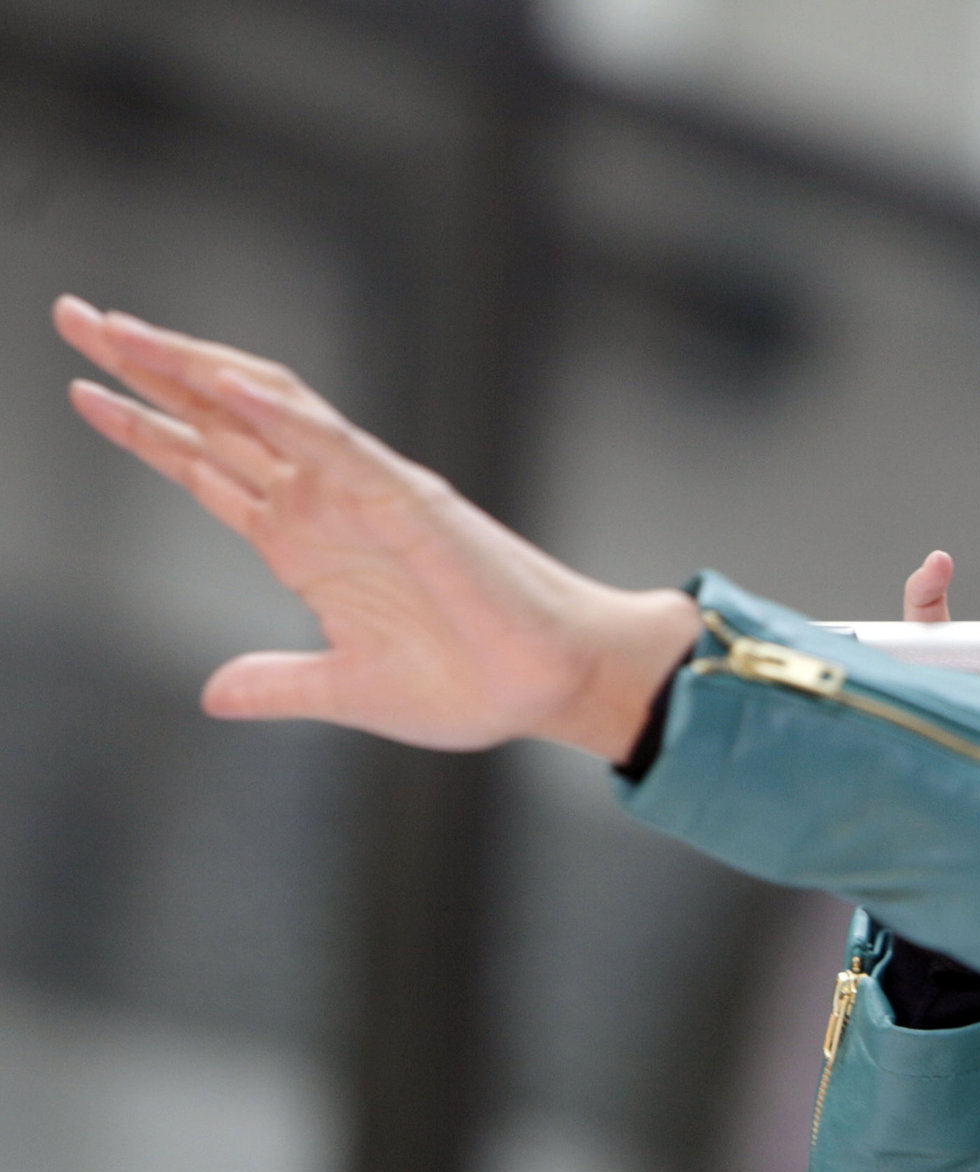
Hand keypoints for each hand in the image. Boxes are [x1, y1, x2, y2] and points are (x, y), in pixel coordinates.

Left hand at [53, 296, 700, 759]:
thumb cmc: (472, 684)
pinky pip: (338, 447)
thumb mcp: (348, 692)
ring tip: (123, 331)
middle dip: (146, 368)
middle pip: (221, 418)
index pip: (210, 469)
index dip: (144, 429)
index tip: (82, 391)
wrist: (550, 687)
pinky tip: (226, 384)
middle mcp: (328, 505)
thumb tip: (214, 693)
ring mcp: (366, 496)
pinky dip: (283, 413)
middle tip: (75, 316)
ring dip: (195, 367)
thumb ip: (280, 684)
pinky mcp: (412, 504)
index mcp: (307, 546)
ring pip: (268, 410)